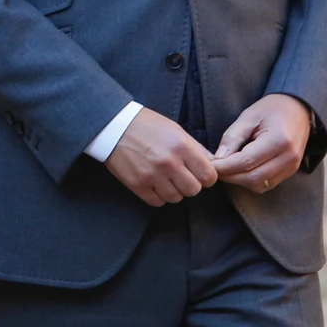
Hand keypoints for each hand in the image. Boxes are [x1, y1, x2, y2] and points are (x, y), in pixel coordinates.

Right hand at [103, 107, 217, 206]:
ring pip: (176, 198)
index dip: (206, 176)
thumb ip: (196, 148)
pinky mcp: (137, 185)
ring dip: (173, 190)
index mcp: (181, 146)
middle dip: (189, 184)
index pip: (209, 176)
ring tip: (164, 177)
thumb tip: (214, 164)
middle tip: (180, 175)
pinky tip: (153, 182)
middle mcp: (169, 163)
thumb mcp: (175, 129)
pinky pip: (157, 201)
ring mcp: (152, 175)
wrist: (112, 126)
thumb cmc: (146, 125)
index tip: (198, 173)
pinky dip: (158, 195)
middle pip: (194, 190)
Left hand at [211, 93, 312, 194]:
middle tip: (214, 167)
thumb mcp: (248, 117)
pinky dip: (250, 181)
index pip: (246, 162)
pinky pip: (266, 184)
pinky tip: (240, 170)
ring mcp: (292, 167)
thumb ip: (232, 138)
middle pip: (252, 178)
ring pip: (259, 185)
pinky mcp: (290, 172)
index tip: (208, 164)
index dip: (224, 166)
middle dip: (229, 176)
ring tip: (226, 168)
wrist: (297, 109)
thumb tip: (218, 159)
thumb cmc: (270, 109)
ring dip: (238, 180)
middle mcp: (289, 158)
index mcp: (279, 141)